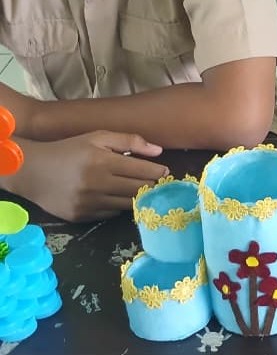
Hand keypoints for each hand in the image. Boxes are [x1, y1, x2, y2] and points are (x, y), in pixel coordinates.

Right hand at [9, 131, 168, 221]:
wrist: (32, 171)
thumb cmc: (70, 150)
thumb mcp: (98, 137)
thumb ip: (130, 141)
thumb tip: (159, 151)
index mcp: (103, 162)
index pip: (143, 172)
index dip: (158, 173)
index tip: (166, 172)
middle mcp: (97, 185)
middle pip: (138, 190)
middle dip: (151, 186)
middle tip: (158, 183)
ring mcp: (88, 203)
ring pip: (126, 205)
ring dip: (137, 198)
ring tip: (142, 190)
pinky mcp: (81, 217)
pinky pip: (110, 214)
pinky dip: (118, 206)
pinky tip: (118, 197)